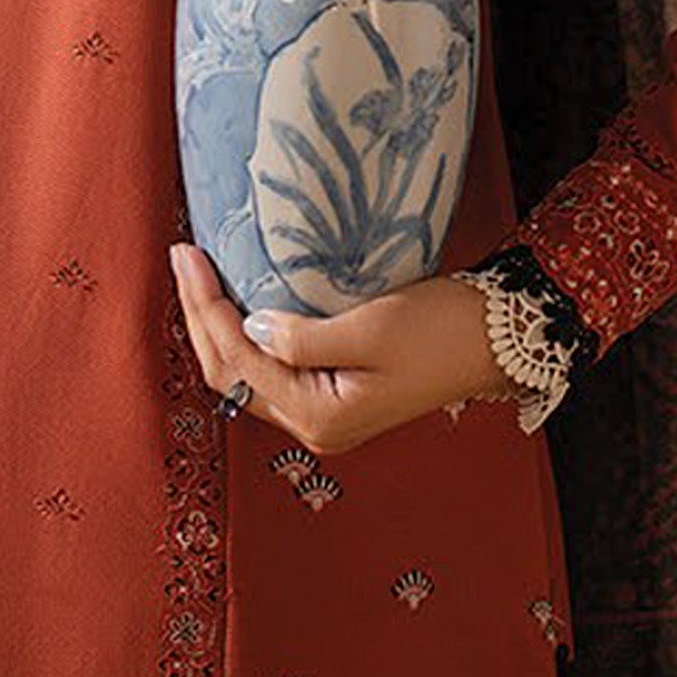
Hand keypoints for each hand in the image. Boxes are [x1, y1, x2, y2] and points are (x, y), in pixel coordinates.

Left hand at [169, 242, 514, 456]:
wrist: (495, 341)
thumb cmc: (440, 330)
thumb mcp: (370, 327)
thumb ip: (302, 336)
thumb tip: (251, 325)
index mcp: (318, 415)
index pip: (235, 358)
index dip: (203, 305)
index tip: (185, 252)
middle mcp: (313, 424)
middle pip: (229, 373)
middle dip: (198, 316)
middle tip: (181, 256)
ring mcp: (323, 413)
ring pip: (244, 373)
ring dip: (216, 326)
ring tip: (198, 275)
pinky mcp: (334, 393)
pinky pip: (269, 367)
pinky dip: (244, 334)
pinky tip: (238, 300)